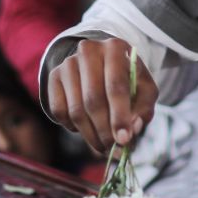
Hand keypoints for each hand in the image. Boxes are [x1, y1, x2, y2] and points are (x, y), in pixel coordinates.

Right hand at [45, 37, 157, 152]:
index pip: (116, 86)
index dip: (119, 116)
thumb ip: (144, 108)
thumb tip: (132, 128)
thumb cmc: (127, 79)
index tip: (124, 140)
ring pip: (76, 109)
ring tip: (103, 146)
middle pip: (93, 100)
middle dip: (104, 130)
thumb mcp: (144, 89)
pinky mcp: (53, 76)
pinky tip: (86, 128)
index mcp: (115, 48)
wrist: (101, 63)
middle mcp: (88, 50)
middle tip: (113, 149)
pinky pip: (59, 111)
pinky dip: (73, 127)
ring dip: (90, 135)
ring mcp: (68, 63)